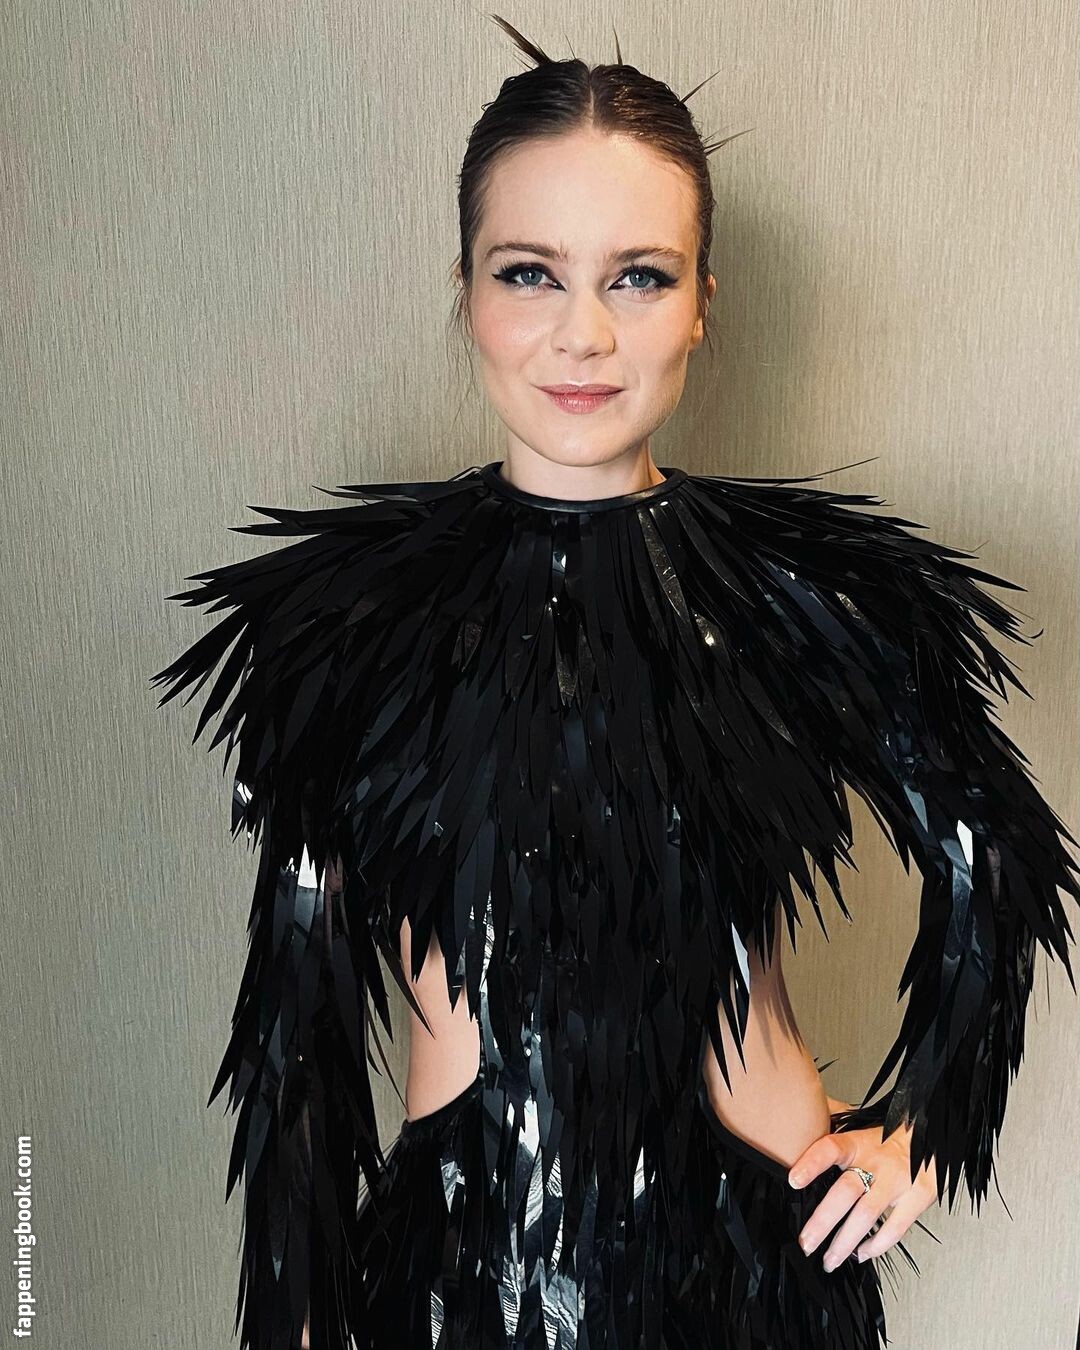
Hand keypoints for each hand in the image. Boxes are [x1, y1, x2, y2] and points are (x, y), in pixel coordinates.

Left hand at [787, 1098, 938, 1269]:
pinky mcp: (918, 1198)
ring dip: (845, 1242)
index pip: (830, 1148)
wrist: (931, 1136)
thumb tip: (802, 1108)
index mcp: (858, 1142)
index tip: (793, 1180)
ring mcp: (897, 1182)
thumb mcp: (859, 1123)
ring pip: (867, 1215)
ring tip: (829, 1260)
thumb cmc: (888, 1135)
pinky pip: (895, 1228)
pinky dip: (876, 1246)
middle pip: (845, 1191)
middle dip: (823, 1221)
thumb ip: (831, 1118)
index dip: (811, 1163)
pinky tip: (860, 1254)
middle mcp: (876, 1162)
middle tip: (806, 1242)